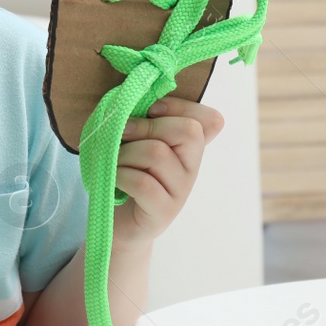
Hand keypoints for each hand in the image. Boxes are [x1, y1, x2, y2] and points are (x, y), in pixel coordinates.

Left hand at [111, 97, 225, 248]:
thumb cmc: (124, 176)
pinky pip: (143, 182)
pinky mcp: (164, 211)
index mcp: (189, 148)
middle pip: (188, 131)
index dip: (181, 107)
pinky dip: (121, 174)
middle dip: (147, 126)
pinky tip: (114, 178)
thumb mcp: (135, 142)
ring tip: (114, 161)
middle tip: (122, 134)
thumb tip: (131, 100)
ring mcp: (180, 191)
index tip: (151, 110)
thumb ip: (142, 121)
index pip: (211, 121)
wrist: (117, 224)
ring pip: (157, 153)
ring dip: (125, 152)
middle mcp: (191, 168)